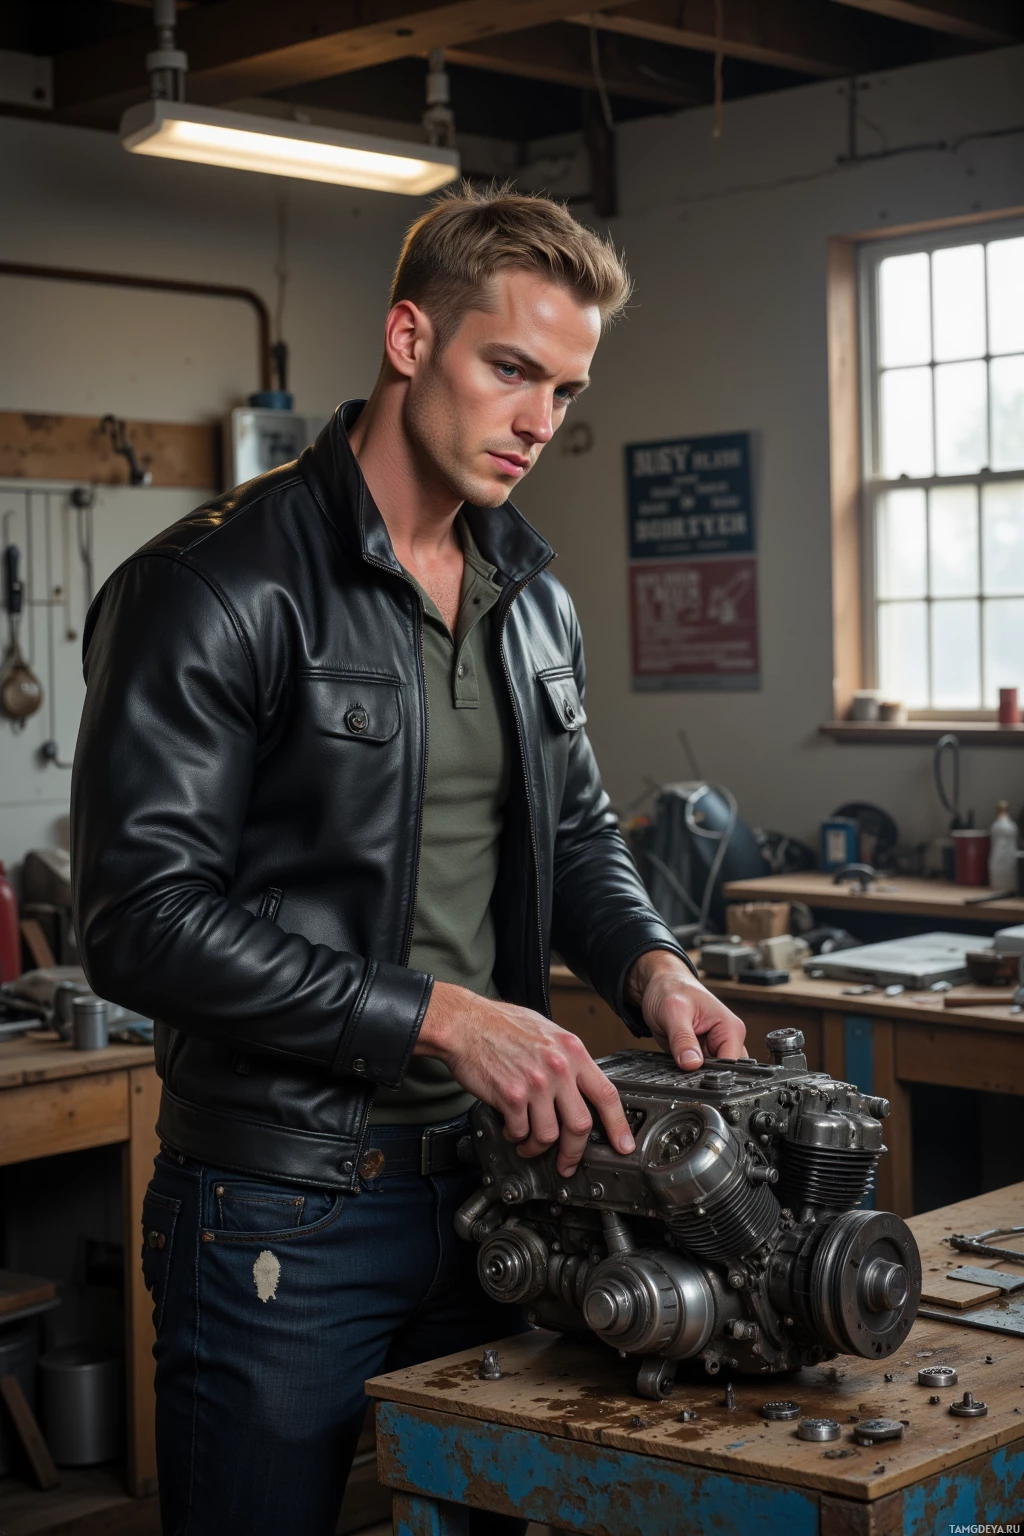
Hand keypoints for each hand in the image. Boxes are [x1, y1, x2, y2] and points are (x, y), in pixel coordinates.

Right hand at [415, 981, 634, 1177]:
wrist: (465, 1023)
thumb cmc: (502, 1024)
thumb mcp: (548, 1032)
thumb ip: (567, 1058)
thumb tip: (580, 1086)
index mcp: (573, 1051)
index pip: (607, 1094)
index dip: (618, 1126)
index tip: (623, 1145)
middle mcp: (559, 1068)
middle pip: (580, 1125)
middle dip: (574, 1152)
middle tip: (568, 1163)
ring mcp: (536, 1083)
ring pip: (549, 1134)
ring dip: (537, 1147)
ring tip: (529, 1144)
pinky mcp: (511, 1096)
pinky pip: (520, 1131)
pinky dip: (515, 1136)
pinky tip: (511, 1128)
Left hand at [627, 950, 745, 1069]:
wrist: (657, 985)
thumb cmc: (670, 988)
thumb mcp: (674, 1011)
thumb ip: (683, 1039)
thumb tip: (692, 1063)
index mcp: (731, 1028)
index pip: (732, 1064)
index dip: (714, 1074)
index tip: (695, 1074)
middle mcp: (726, 1040)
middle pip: (724, 1073)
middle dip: (704, 1076)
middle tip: (683, 1066)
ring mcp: (712, 1049)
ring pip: (709, 1074)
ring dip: (694, 1074)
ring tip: (678, 1059)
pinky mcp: (698, 1055)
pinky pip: (696, 1072)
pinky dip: (686, 1072)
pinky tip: (676, 1061)